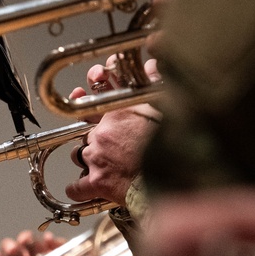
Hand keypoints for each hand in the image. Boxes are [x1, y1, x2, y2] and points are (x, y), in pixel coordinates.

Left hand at [63, 56, 160, 207]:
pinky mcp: (96, 183)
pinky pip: (77, 188)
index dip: (89, 93)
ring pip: (79, 155)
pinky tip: (81, 190)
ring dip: (89, 159)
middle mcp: (102, 133)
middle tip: (111, 143)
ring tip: (105, 165)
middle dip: (97, 136)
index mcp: (118, 112)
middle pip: (87, 130)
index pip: (94, 95)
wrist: (177, 177)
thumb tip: (153, 64)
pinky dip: (78, 190)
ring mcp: (96, 158)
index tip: (84, 91)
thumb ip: (156, 82)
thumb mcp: (168, 103)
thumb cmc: (174, 143)